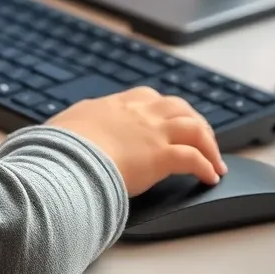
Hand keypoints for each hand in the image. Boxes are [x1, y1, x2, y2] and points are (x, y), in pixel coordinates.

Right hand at [47, 86, 227, 195]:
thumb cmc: (60, 146)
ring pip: (193, 127)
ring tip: (214, 159)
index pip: (145, 96)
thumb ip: (74, 125)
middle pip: (177, 106)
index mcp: (113, 105)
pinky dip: (206, 167)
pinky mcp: (161, 157)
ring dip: (208, 143)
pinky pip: (194, 159)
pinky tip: (211, 177)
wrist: (68, 157)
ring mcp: (152, 133)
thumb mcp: (64, 125)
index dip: (161, 105)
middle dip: (193, 119)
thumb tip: (63, 131)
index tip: (166, 116)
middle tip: (201, 136)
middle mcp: (138, 114)